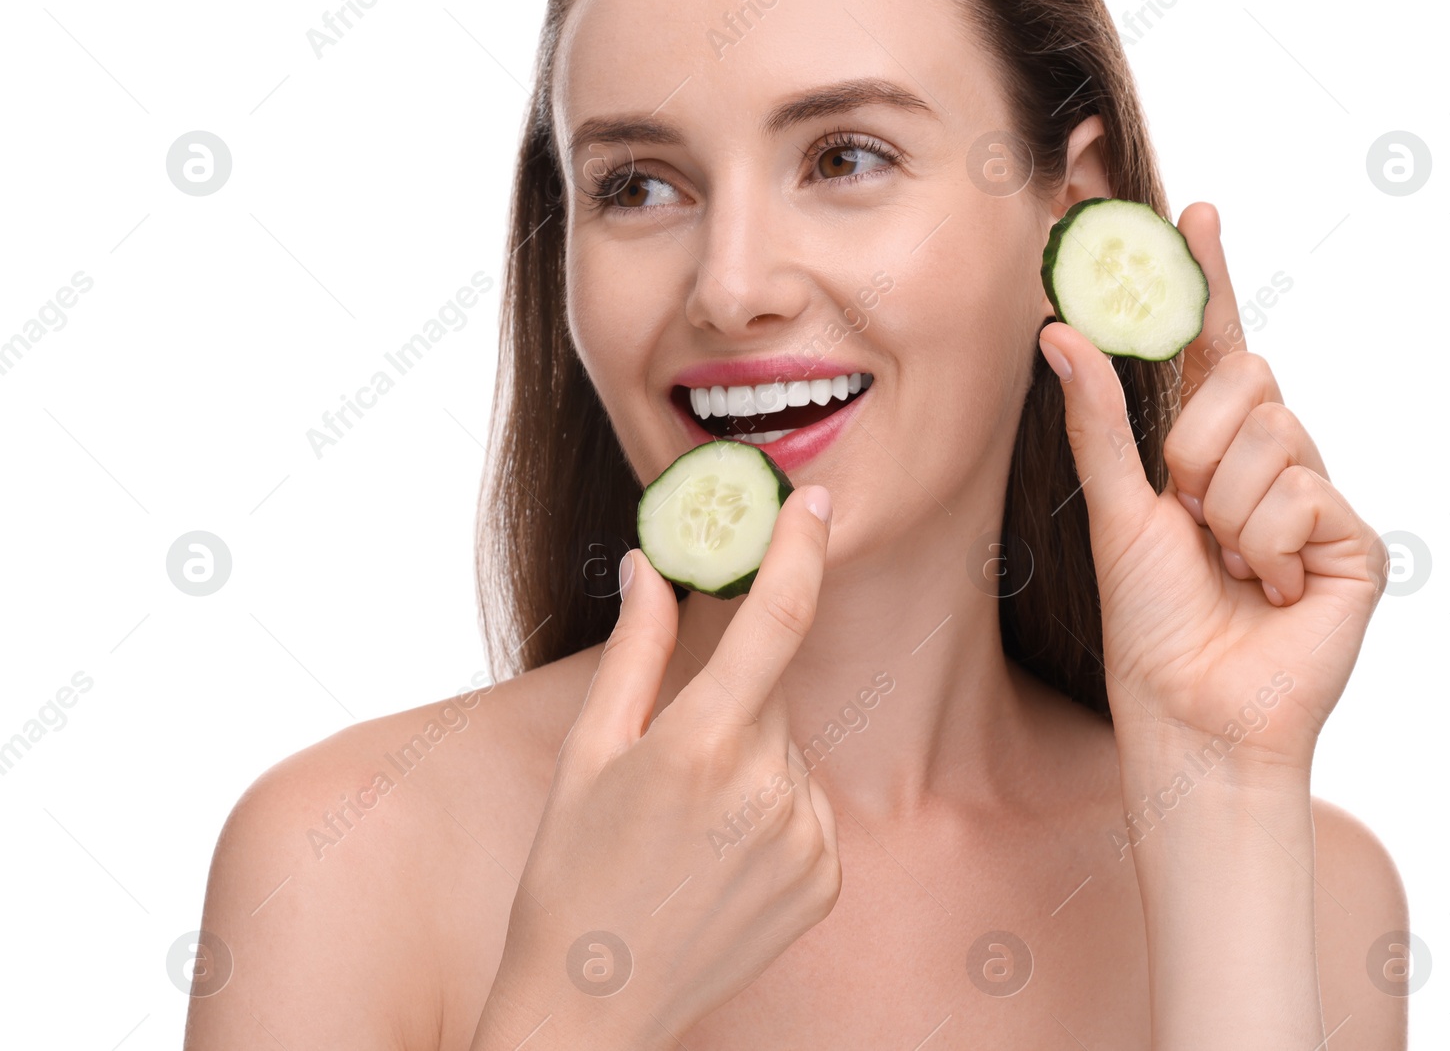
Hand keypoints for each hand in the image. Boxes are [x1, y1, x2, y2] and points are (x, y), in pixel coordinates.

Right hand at [475, 487, 840, 1048]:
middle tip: (668, 765)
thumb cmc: (570, 872)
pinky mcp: (828, 878)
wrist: (592, 1007)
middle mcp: (768, 787)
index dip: (799, 547)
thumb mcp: (589, 750)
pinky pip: (807, 806)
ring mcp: (805, 838)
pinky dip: (772, 812)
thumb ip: (636, 648)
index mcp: (702, 743)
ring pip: (788, 750)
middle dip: (728, 702)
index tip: (812, 501)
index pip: (777, 617)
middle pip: (769, 693)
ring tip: (686, 829)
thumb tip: (652, 564)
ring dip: (749, 762)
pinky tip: (718, 859)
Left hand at [1038, 203, 1386, 774]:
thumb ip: (1097, 417)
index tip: (1196, 211)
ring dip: (1227, 506)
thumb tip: (1058, 328)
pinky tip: (1269, 590)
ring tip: (1227, 563)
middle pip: (1246, 379)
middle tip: (1187, 514)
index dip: (1206, 280)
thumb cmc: (1150, 621)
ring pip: (1275, 432)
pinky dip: (1266, 544)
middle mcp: (1268, 460)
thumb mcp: (1116, 506)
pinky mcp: (1352, 541)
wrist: (1192, 713)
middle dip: (1196, 445)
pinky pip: (1304, 492)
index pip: (1212, 347)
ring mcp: (1314, 497)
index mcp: (1208, 448)